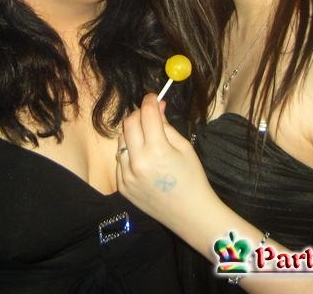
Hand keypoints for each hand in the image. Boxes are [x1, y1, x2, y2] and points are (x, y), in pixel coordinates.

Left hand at [116, 94, 217, 232]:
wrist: (190, 214)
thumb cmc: (193, 179)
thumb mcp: (185, 147)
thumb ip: (166, 126)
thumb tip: (156, 107)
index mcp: (157, 150)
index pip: (146, 114)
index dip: (150, 101)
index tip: (153, 97)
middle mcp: (137, 162)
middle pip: (128, 123)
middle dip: (139, 114)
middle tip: (149, 115)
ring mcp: (126, 175)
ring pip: (121, 140)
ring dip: (132, 133)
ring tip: (147, 138)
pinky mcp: (122, 186)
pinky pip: (120, 159)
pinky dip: (129, 153)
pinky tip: (143, 159)